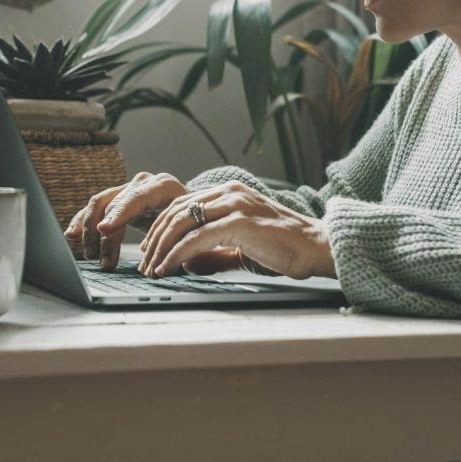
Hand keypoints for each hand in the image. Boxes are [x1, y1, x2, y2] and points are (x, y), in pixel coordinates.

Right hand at [63, 171, 187, 269]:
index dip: (120, 214)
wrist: (195, 207)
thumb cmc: (197, 220)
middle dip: (102, 232)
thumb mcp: (196, 228)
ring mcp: (129, 189)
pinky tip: (72, 237)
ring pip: (100, 204)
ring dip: (90, 231)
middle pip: (114, 203)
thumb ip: (188, 242)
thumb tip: (179, 262)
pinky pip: (95, 209)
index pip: (138, 197)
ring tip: (90, 256)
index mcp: (164, 186)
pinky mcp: (119, 200)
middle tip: (97, 257)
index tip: (104, 230)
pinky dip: (83, 223)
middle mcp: (144, 183)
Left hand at [137, 180, 336, 279]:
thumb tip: (187, 263)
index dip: (160, 227)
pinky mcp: (239, 222)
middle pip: (176, 211)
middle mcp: (229, 192)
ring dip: (161, 248)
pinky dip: (176, 254)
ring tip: (152, 269)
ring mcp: (234, 205)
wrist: (316, 248)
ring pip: (182, 222)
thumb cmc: (284, 247)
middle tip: (145, 263)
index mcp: (228, 192)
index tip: (150, 250)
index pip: (182, 204)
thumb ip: (214, 251)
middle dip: (155, 238)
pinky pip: (196, 238)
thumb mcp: (241, 245)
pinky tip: (168, 268)